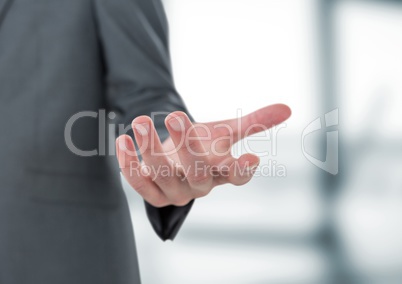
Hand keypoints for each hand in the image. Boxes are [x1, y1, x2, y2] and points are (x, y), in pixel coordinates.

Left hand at [116, 104, 290, 206]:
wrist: (177, 157)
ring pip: (164, 177)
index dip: (244, 170)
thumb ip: (255, 121)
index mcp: (222, 171)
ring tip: (141, 122)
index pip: (238, 176)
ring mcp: (175, 191)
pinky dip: (128, 165)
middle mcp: (200, 184)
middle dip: (187, 146)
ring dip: (151, 150)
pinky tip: (121, 141)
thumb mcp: (227, 131)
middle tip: (177, 116)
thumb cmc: (206, 144)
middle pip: (197, 173)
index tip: (251, 157)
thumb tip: (287, 108)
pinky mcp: (152, 191)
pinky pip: (139, 184)